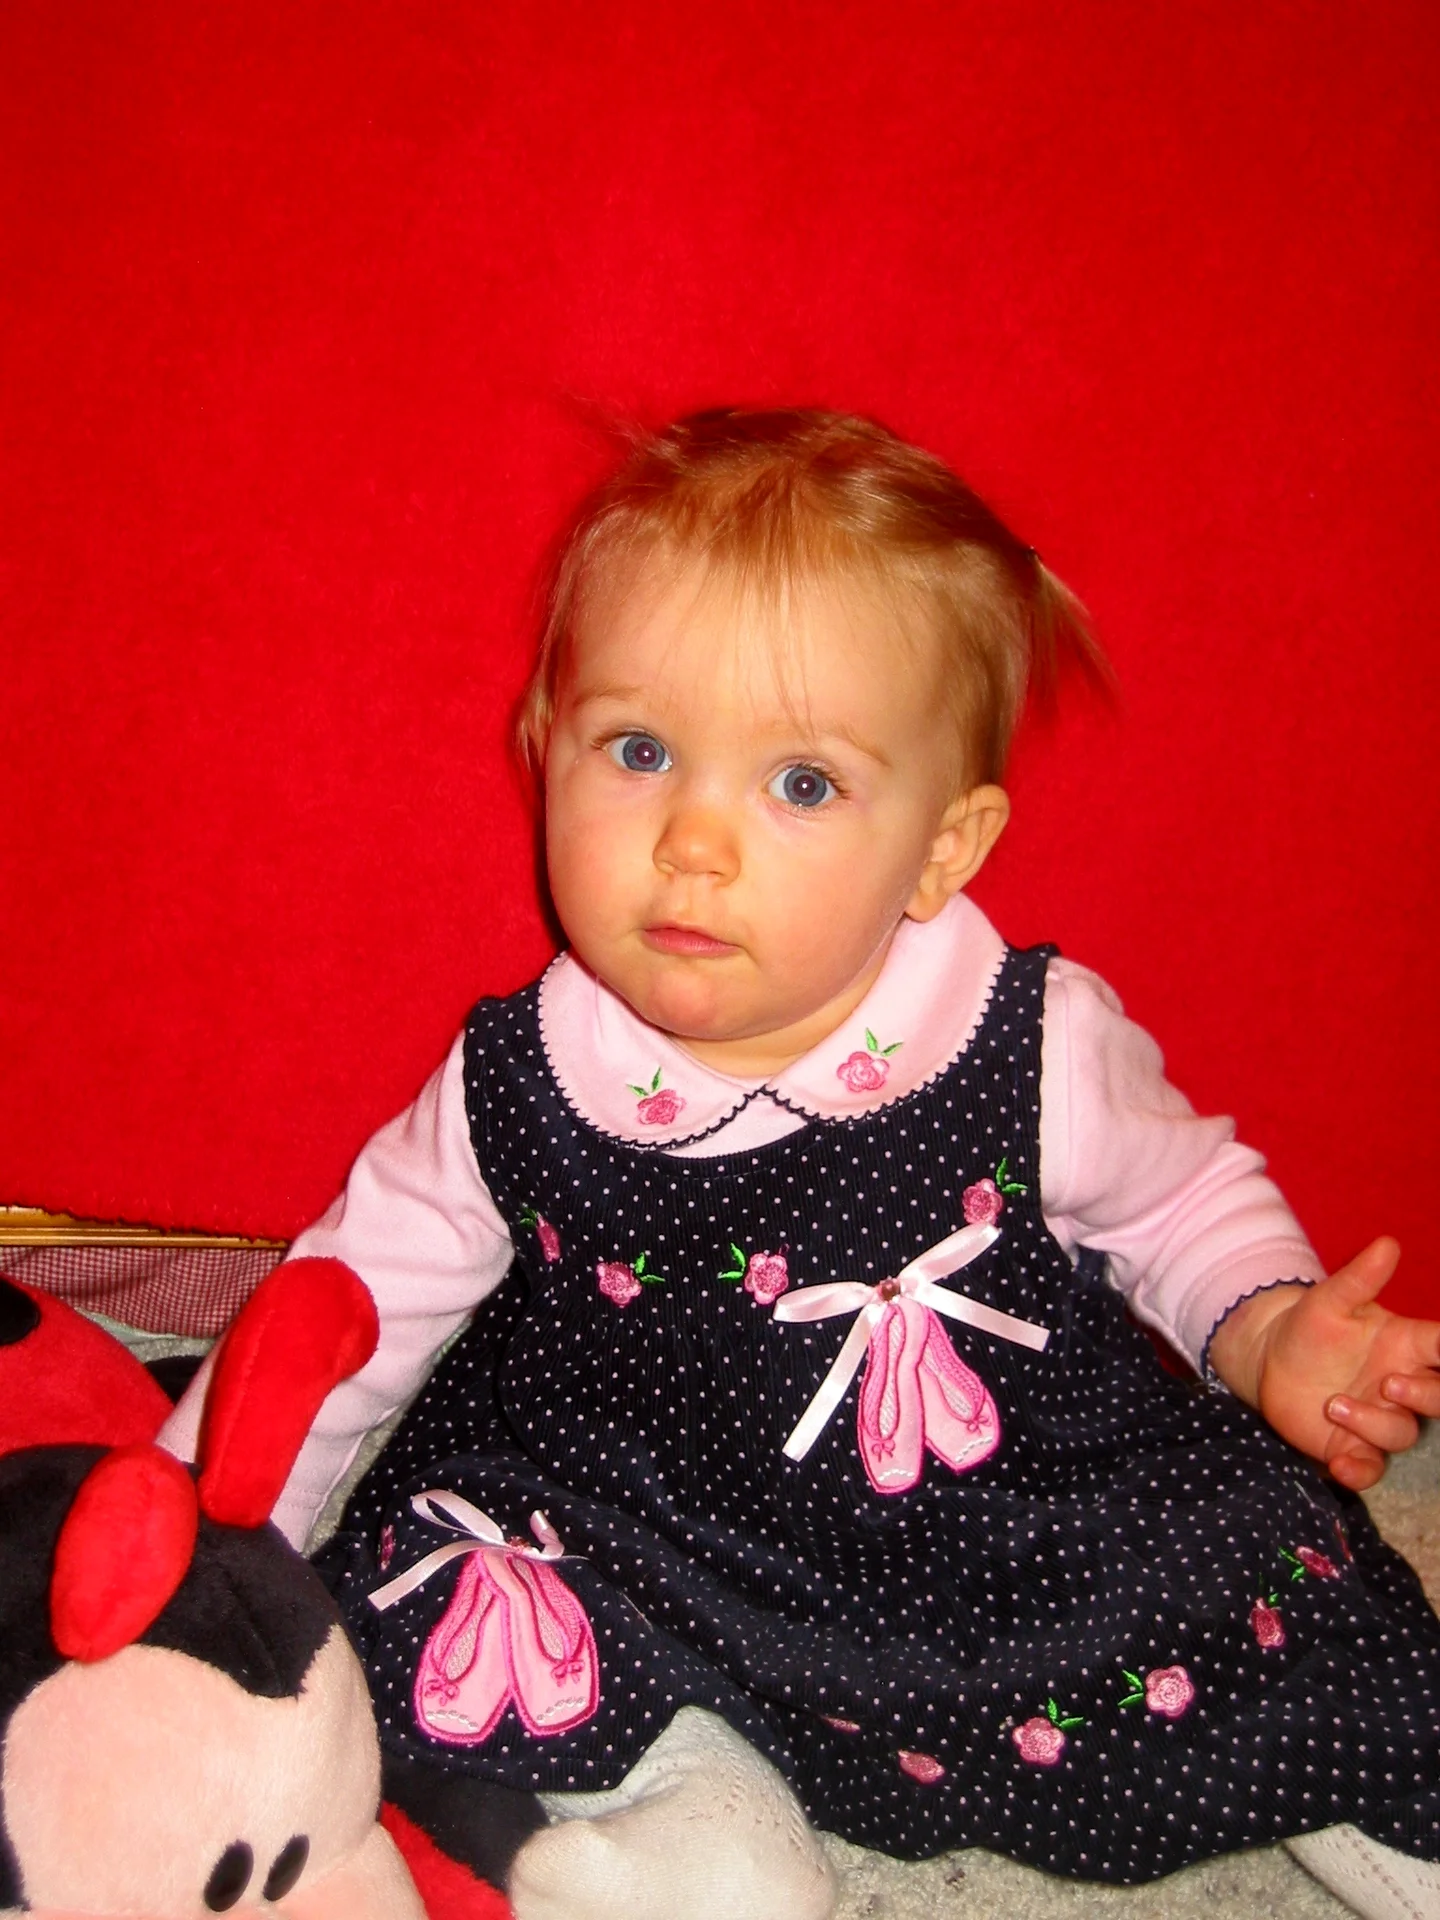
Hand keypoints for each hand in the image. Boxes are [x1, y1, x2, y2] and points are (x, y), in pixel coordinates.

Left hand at [1206, 1238, 1439, 1490]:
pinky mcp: (1352, 1447)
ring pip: (1401, 1433)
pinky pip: (1369, 1468)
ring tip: (1332, 1403)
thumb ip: (1359, 1278)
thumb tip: (1387, 1243)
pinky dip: (1359, 1471)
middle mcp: (1401, 1385)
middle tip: (1389, 1384)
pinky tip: (1339, 1465)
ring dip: (1373, 1423)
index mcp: (1405, 1346)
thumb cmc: (1312, 1326)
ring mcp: (1379, 1419)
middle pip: (1438, 1399)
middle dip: (1424, 1396)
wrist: (1271, 1360)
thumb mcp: (1329, 1300)